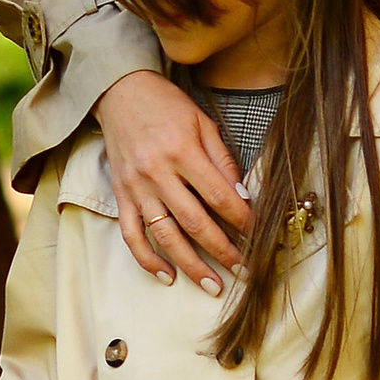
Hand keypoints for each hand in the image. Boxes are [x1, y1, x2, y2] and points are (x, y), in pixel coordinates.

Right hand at [95, 68, 250, 291]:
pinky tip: (167, 276)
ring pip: (165, 235)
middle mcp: (157, 173)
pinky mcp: (121, 196)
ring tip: (213, 286)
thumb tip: (243, 197)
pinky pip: (132, 235)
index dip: (241, 220)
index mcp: (182, 151)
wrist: (121, 92)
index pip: (218, 196)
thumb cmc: (167, 106)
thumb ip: (223, 160)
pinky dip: (148, 259)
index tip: (258, 238)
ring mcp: (136, 188)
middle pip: (195, 222)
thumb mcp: (203, 123)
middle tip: (244, 271)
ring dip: (191, 265)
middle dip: (222, 251)